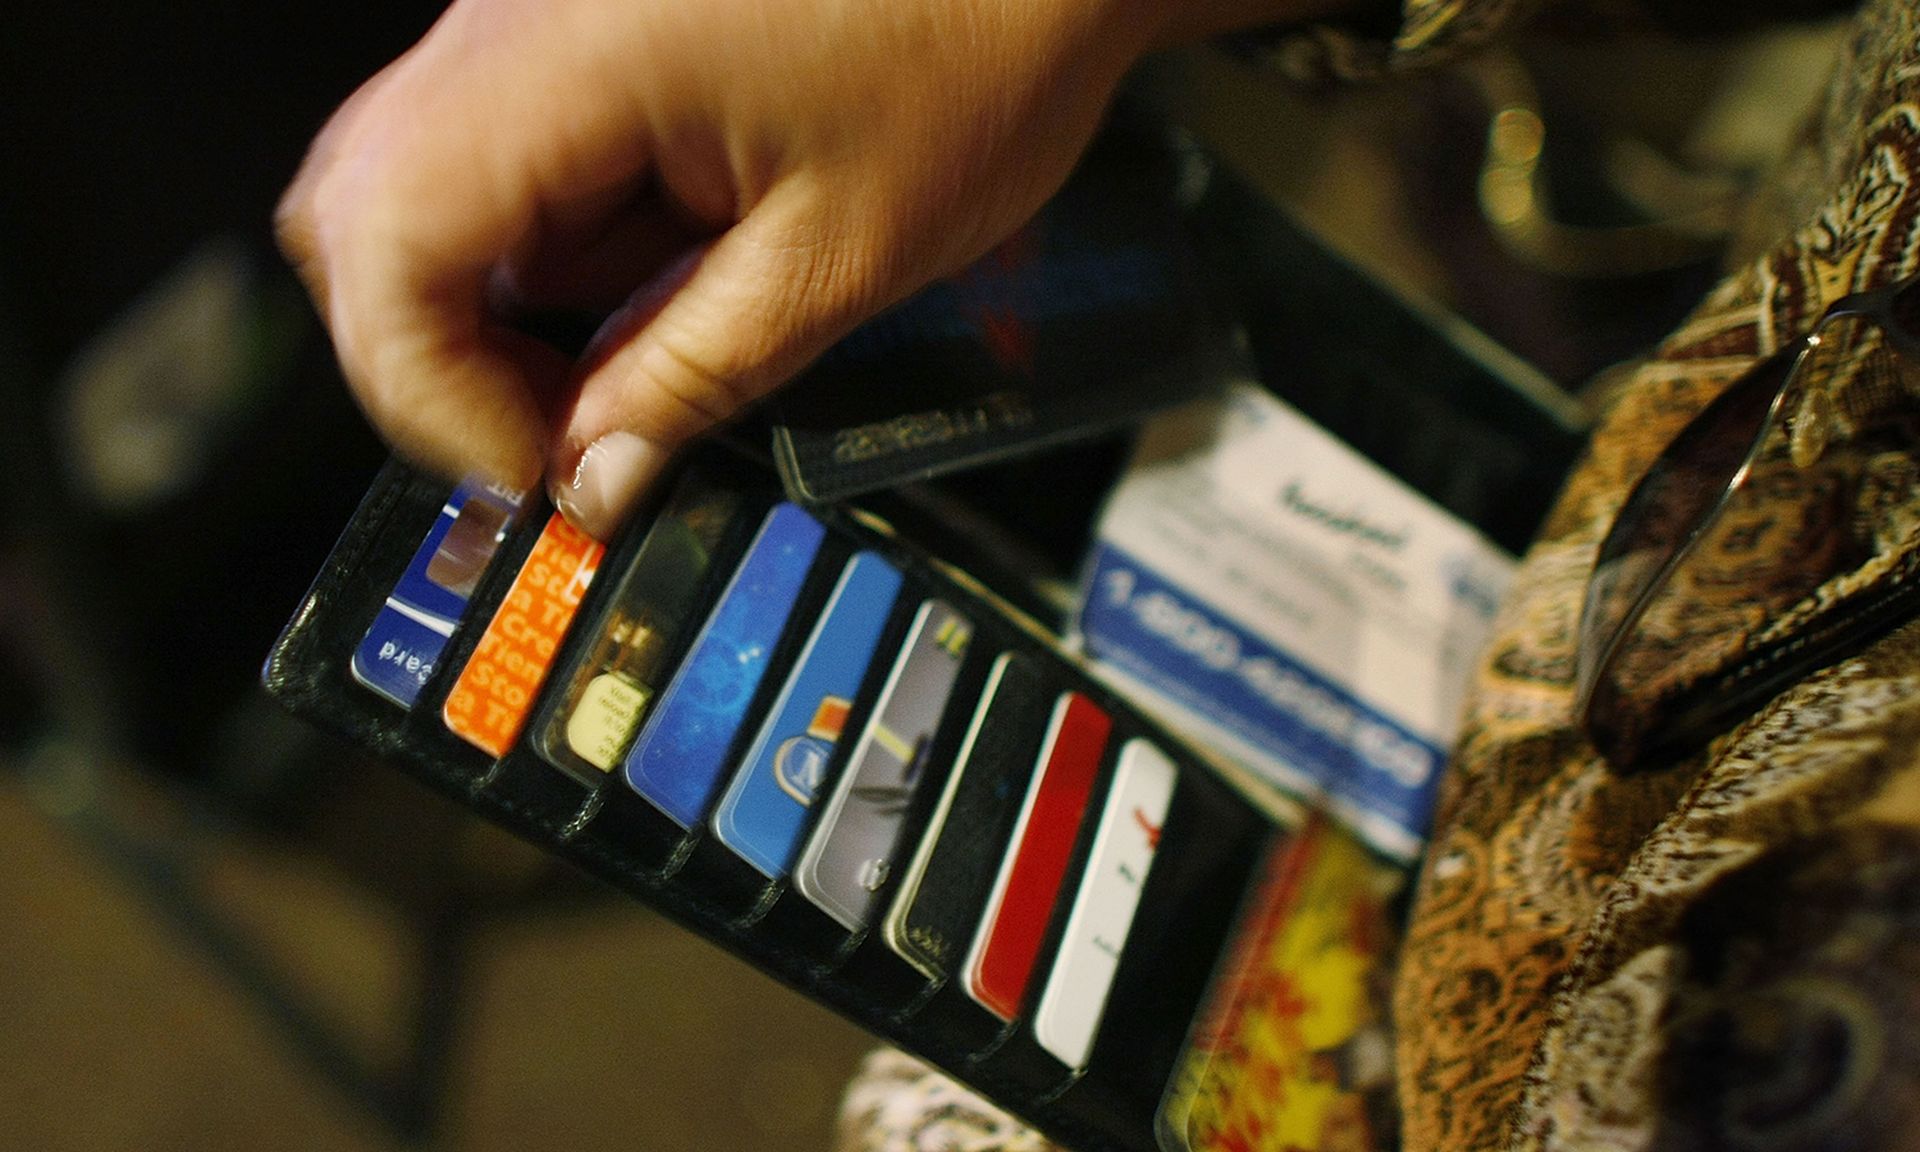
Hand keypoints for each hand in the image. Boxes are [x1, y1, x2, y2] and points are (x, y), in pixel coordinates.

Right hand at [277, 0, 1164, 538]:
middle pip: (357, 211)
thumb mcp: (837, 258)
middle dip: (431, 357)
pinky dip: (540, 250)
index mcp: (572, 57)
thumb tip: (593, 478)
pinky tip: (646, 284)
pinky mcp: (576, 33)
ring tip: (613, 370)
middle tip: (550, 436)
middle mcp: (519, 19)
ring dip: (483, 308)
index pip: (384, 240)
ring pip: (413, 188)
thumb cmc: (973, 48)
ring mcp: (538, 17)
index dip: (426, 390)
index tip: (529, 466)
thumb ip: (691, 379)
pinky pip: (497, 158)